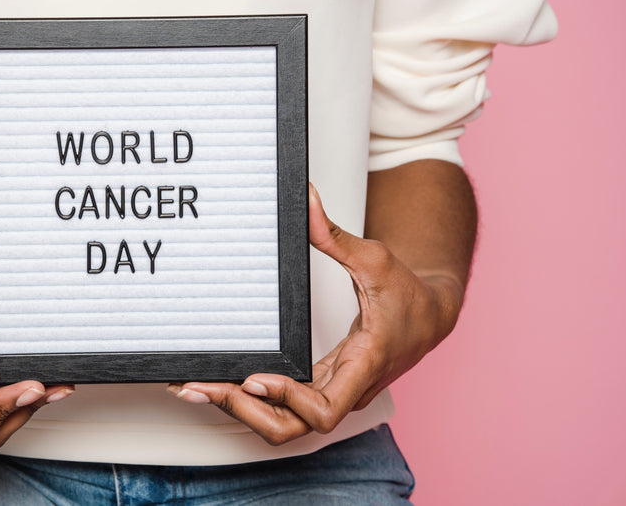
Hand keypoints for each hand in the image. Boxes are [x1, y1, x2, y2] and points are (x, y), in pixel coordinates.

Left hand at [168, 183, 463, 444]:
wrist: (431, 315)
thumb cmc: (409, 293)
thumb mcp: (375, 259)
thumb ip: (334, 235)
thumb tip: (305, 199)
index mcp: (363, 365)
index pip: (323, 410)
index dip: (287, 400)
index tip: (256, 377)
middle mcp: (346, 389)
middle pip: (292, 426)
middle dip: (245, 411)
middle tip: (202, 387)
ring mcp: (333, 391)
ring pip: (284, 422)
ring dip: (240, 409)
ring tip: (195, 387)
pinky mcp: (322, 385)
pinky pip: (284, 405)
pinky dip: (250, 399)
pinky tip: (219, 384)